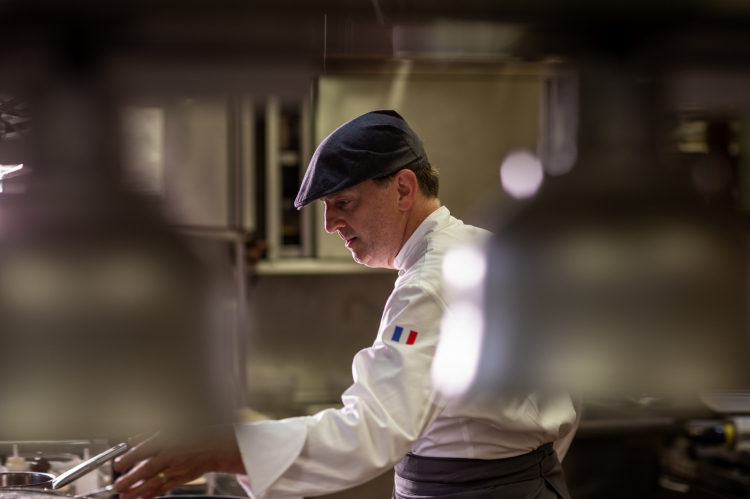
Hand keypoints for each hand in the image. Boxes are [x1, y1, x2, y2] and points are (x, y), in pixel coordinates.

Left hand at [112, 427, 244, 498]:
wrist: (214, 446)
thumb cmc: (192, 435)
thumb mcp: (170, 429)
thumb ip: (148, 435)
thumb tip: (131, 440)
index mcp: (166, 440)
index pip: (142, 451)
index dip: (127, 459)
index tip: (117, 464)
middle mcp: (170, 455)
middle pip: (146, 470)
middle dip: (129, 480)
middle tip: (117, 486)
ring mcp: (176, 468)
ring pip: (153, 482)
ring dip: (137, 491)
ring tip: (125, 496)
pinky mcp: (182, 478)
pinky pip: (165, 488)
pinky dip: (153, 494)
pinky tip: (143, 497)